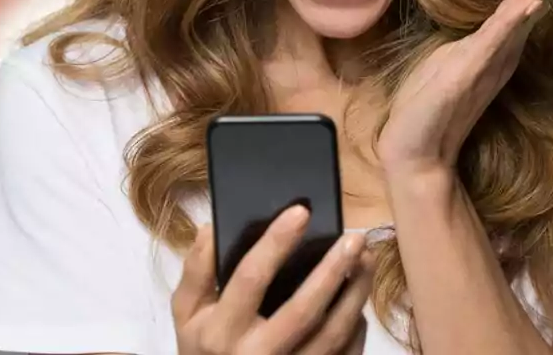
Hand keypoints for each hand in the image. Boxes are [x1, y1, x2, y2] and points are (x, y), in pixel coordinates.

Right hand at [173, 206, 373, 353]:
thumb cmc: (203, 350)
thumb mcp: (186, 314)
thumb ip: (196, 272)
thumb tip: (211, 229)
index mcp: (223, 330)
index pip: (251, 279)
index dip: (276, 243)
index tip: (300, 212)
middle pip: (303, 310)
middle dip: (332, 270)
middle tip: (354, 238)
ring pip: (331, 335)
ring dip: (354, 295)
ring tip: (366, 260)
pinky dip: (356, 328)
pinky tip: (358, 302)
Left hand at [376, 0, 552, 176]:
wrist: (416, 152)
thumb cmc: (427, 108)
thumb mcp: (447, 63)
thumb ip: (468, 45)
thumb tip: (477, 29)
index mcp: (492, 44)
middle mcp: (498, 50)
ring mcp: (488, 60)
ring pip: (521, 14)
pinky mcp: (472, 73)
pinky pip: (497, 41)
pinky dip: (516, 21)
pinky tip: (532, 3)